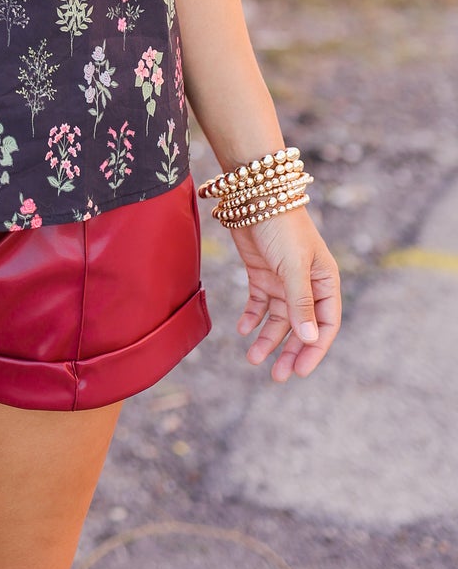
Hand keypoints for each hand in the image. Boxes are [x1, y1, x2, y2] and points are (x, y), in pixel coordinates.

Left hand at [228, 208, 341, 380]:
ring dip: (267, 339)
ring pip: (278, 319)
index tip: (300, 371)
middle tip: (277, 376)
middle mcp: (306, 283)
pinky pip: (259, 303)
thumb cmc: (282, 226)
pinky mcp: (261, 273)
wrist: (253, 192)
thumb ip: (300, 303)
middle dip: (290, 351)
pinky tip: (242, 329)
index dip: (314, 349)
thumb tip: (309, 339)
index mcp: (325, 281)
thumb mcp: (293, 267)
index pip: (326, 324)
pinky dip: (252, 317)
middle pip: (301, 327)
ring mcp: (283, 279)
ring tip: (253, 358)